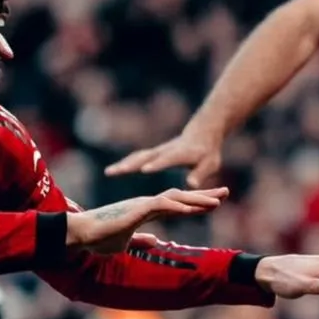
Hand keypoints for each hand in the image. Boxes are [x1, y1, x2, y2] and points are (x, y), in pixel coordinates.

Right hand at [66, 188, 228, 253]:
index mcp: (146, 210)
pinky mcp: (136, 209)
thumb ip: (142, 239)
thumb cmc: (99, 238)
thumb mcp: (126, 242)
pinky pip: (162, 205)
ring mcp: (142, 204)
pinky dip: (179, 206)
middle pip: (181, 196)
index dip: (196, 203)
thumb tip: (156, 241)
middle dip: (204, 195)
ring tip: (217, 201)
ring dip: (197, 199)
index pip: (177, 204)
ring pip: (176, 198)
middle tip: (226, 192)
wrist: (81, 234)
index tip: (215, 204)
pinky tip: (193, 208)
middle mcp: (147, 203)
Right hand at [104, 124, 223, 186]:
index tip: (144, 170)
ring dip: (123, 164)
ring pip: (138, 157)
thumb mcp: (209, 164)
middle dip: (132, 164)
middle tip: (116, 171)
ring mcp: (158, 151)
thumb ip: (199, 174)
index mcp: (179, 154)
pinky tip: (114, 171)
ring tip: (109, 173)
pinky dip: (125, 163)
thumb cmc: (207, 153)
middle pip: (146, 157)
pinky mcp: (154, 153)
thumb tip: (191, 184)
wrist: (202, 134)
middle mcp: (165, 151)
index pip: (166, 159)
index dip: (156, 164)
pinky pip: (137, 157)